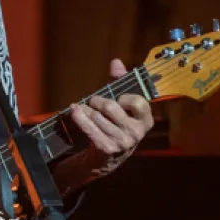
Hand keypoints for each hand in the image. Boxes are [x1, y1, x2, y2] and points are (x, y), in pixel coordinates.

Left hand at [69, 59, 153, 177]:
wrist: (106, 157)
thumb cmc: (115, 124)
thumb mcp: (121, 104)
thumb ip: (119, 81)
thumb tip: (116, 62)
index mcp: (145, 120)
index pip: (138, 102)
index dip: (124, 97)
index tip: (117, 97)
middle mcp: (136, 133)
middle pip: (111, 107)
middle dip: (98, 101)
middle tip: (93, 101)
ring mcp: (122, 142)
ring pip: (97, 116)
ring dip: (86, 110)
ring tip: (82, 109)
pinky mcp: (106, 148)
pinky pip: (89, 127)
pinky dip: (79, 117)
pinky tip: (74, 111)